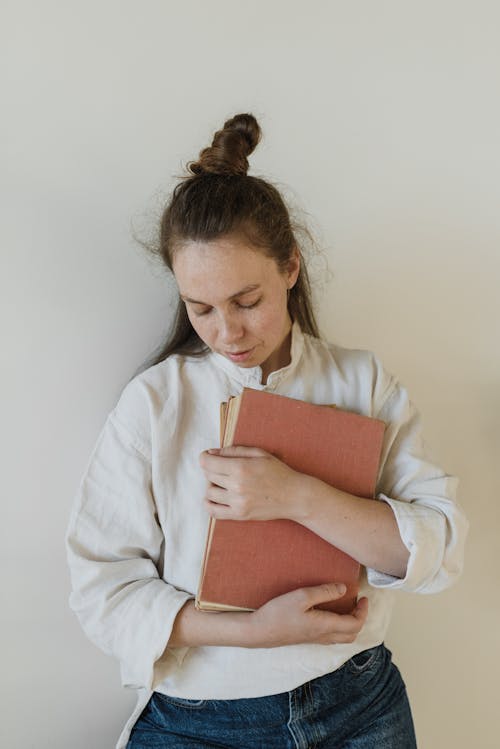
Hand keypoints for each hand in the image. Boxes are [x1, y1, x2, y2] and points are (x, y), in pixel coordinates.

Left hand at [199, 445, 304, 520]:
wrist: (294, 496)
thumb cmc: (278, 472)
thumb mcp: (259, 453)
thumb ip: (234, 451)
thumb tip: (212, 453)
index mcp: (240, 468)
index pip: (208, 463)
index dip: (204, 457)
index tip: (206, 456)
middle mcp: (236, 486)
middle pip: (208, 476)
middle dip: (211, 469)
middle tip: (220, 467)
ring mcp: (237, 502)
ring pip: (209, 493)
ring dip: (211, 485)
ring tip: (222, 482)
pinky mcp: (239, 515)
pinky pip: (214, 512)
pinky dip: (209, 504)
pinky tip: (213, 498)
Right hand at [248, 583, 368, 647]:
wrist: (259, 632)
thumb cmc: (278, 613)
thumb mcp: (302, 596)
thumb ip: (324, 592)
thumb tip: (344, 589)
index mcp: (325, 626)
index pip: (355, 623)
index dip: (363, 611)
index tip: (363, 597)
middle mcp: (323, 636)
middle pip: (352, 634)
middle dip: (359, 619)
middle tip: (358, 603)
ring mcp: (314, 640)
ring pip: (342, 638)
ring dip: (350, 624)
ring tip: (346, 607)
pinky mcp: (306, 639)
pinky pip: (331, 637)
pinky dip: (338, 627)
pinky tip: (329, 614)